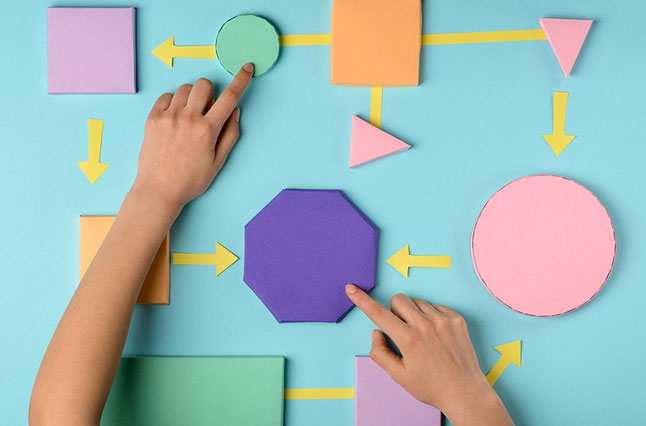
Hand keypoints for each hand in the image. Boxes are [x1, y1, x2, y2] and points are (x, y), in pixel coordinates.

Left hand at [132, 63, 253, 211]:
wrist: (159, 190)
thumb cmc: (191, 180)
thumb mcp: (218, 161)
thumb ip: (230, 134)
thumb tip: (235, 111)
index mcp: (208, 130)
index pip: (229, 98)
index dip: (241, 80)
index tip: (246, 68)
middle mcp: (188, 119)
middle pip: (204, 85)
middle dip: (209, 93)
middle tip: (205, 111)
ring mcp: (168, 117)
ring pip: (185, 88)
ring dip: (191, 97)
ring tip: (188, 117)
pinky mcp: (152, 118)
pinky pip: (166, 96)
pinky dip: (173, 103)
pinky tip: (174, 119)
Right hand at [345, 285, 512, 425]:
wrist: (465, 392)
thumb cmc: (431, 386)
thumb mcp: (399, 376)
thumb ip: (380, 353)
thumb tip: (376, 332)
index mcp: (408, 340)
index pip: (379, 314)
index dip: (362, 300)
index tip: (351, 289)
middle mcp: (425, 326)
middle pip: (399, 300)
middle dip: (394, 311)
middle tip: (401, 330)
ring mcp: (443, 320)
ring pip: (417, 302)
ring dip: (413, 313)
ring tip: (422, 335)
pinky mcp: (456, 319)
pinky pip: (435, 306)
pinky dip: (430, 316)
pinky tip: (435, 335)